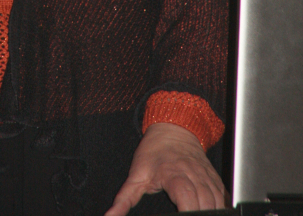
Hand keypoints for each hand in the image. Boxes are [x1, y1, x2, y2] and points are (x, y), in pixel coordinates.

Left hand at [105, 123, 226, 215]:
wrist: (173, 127)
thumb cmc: (154, 151)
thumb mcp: (136, 174)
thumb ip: (124, 198)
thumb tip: (110, 215)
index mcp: (174, 175)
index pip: (187, 198)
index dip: (188, 213)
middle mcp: (194, 176)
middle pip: (204, 204)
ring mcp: (207, 177)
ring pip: (217, 203)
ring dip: (210, 212)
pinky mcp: (214, 179)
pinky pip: (223, 198)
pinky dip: (220, 208)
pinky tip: (214, 212)